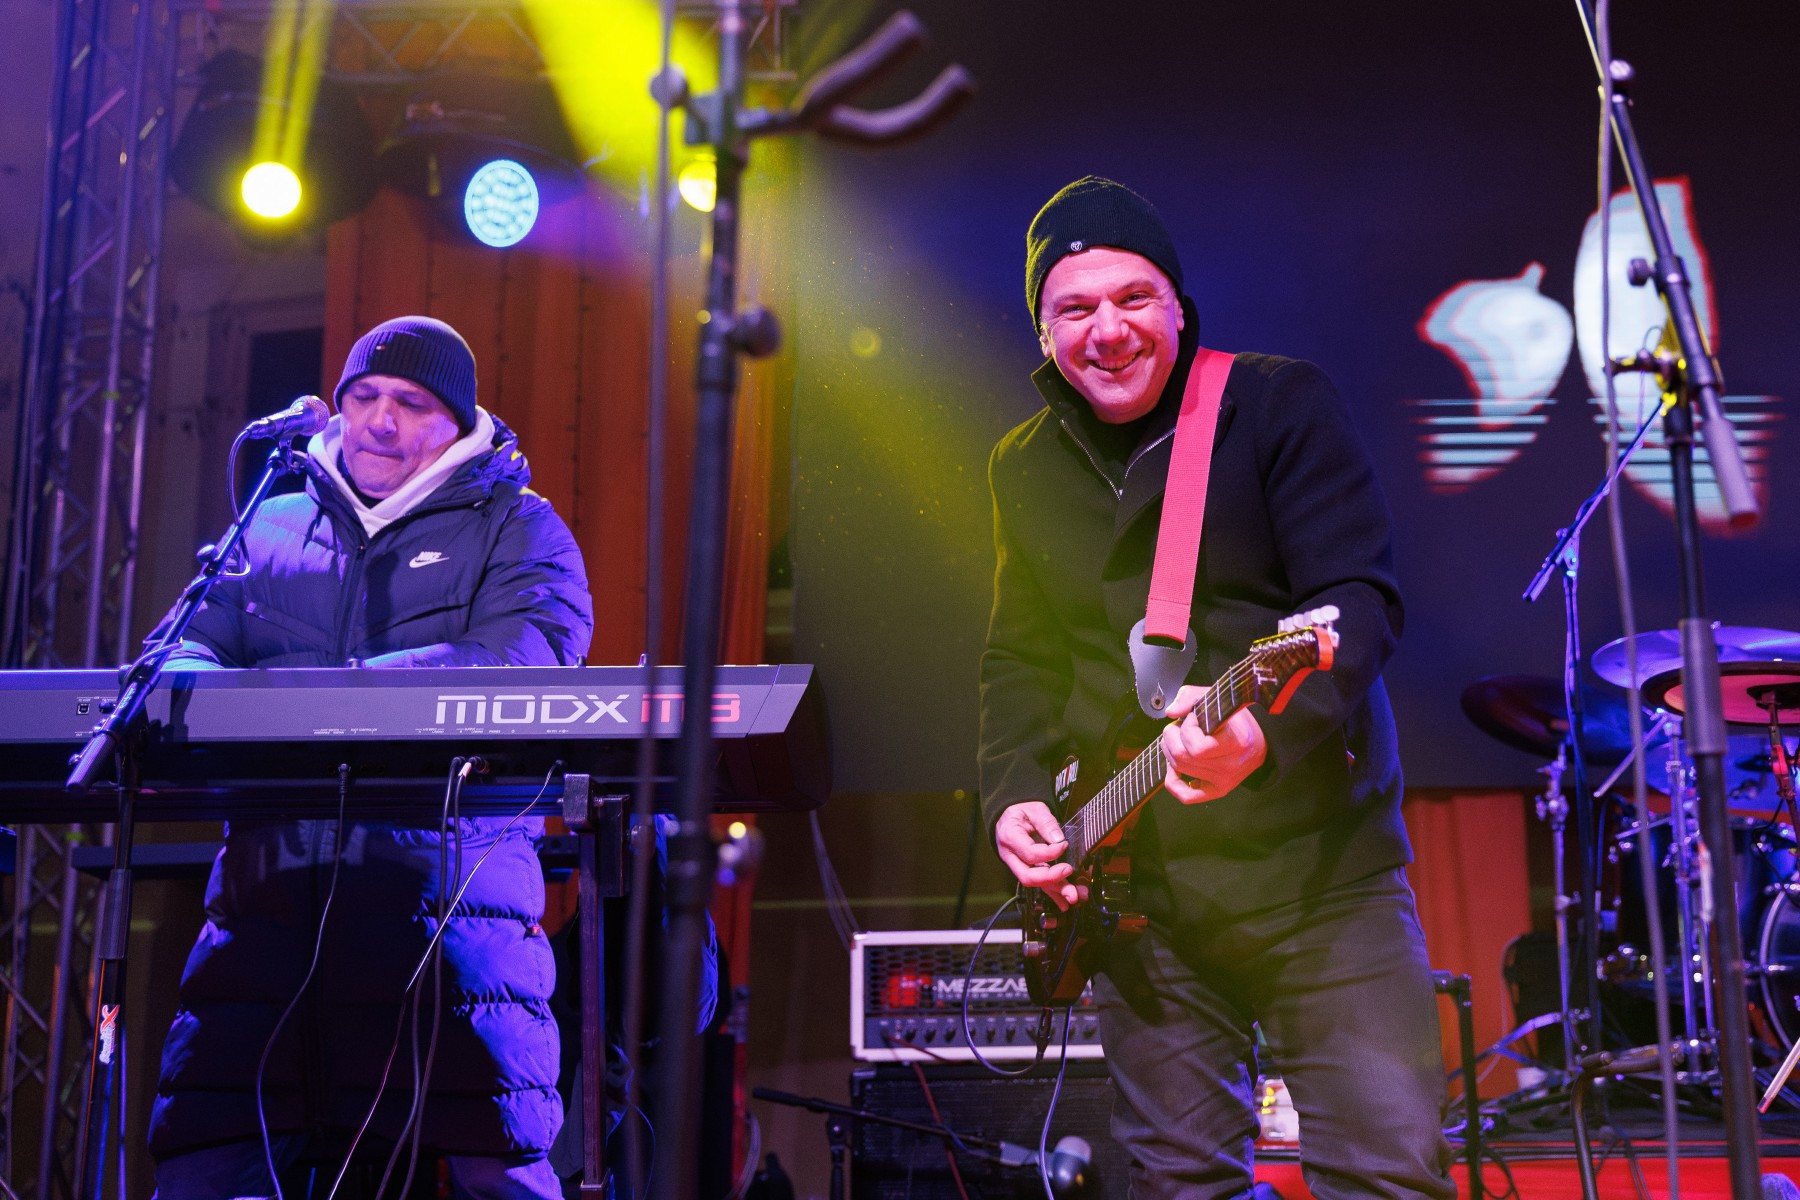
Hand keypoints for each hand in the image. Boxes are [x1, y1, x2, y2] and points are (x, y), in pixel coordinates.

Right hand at [994, 801, 1085, 910]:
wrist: (1010, 817)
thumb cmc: (1021, 812)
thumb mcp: (1034, 809)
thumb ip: (1046, 823)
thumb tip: (1058, 839)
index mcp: (1010, 837)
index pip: (1030, 853)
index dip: (1050, 852)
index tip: (1064, 845)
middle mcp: (1011, 856)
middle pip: (1028, 876)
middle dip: (1051, 878)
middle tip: (1068, 871)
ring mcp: (1018, 866)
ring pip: (1035, 883)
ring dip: (1056, 890)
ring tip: (1073, 895)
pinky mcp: (1027, 870)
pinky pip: (1039, 885)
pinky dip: (1053, 894)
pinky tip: (1064, 903)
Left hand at [1160, 685, 1267, 804]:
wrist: (1258, 741)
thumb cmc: (1235, 720)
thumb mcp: (1215, 698)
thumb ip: (1190, 696)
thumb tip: (1171, 712)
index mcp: (1237, 743)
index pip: (1198, 746)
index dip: (1187, 727)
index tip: (1193, 717)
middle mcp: (1231, 766)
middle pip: (1182, 757)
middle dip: (1171, 736)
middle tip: (1178, 727)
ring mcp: (1224, 781)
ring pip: (1180, 769)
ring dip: (1170, 751)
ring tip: (1179, 740)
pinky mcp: (1218, 791)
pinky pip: (1186, 796)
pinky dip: (1173, 782)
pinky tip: (1175, 769)